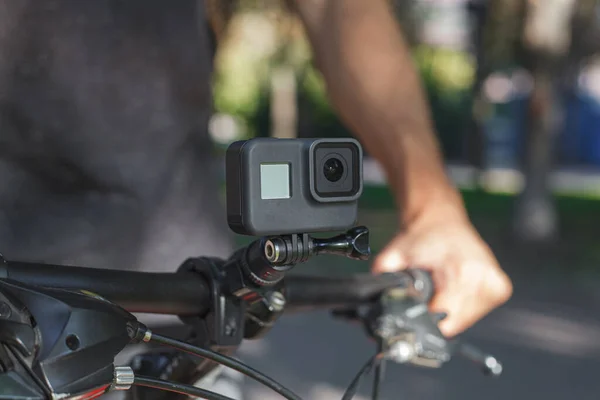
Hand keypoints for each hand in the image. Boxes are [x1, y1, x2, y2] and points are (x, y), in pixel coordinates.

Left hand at [372, 204, 511, 337]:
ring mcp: (496, 284)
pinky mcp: (500, 288)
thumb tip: (374, 300)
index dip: (425, 318)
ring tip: (439, 285)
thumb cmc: (421, 236)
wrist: (440, 218)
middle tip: (426, 293)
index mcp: (464, 271)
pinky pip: (476, 312)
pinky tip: (451, 287)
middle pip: (455, 323)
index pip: (446, 319)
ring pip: (466, 320)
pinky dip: (460, 305)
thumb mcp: (394, 255)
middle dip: (435, 314)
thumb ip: (383, 278)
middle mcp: (485, 278)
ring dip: (449, 310)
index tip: (416, 307)